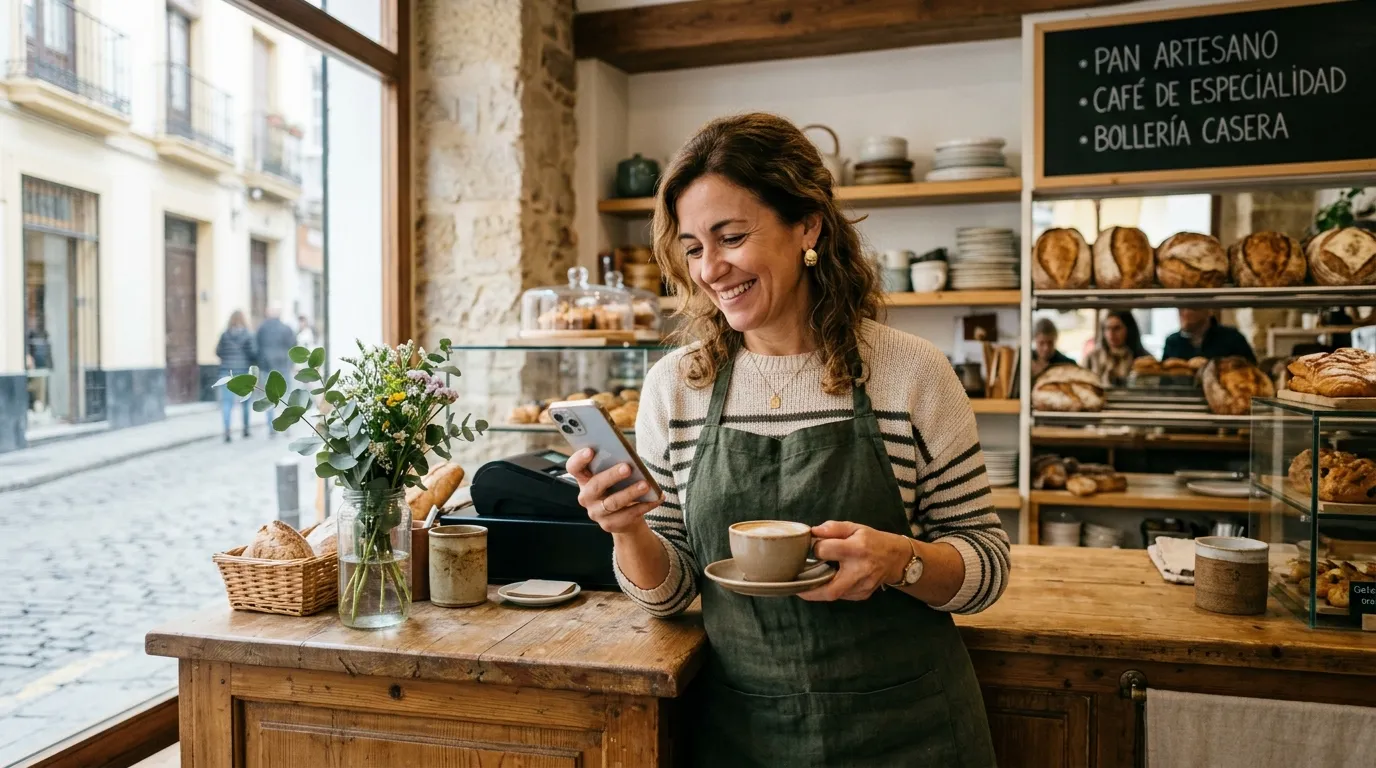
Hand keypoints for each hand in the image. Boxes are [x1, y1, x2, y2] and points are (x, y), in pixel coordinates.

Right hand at [567, 448, 662, 533]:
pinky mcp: (609, 525)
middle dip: (611, 476)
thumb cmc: (619, 487)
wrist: (625, 517)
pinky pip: (627, 516)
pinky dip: (644, 506)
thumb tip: (629, 456)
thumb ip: (615, 464)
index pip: (574, 467)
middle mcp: (586, 496)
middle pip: (595, 485)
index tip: (591, 450)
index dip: (579, 459)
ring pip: (612, 503)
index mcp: (584, 479)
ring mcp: (596, 512)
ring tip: (646, 484)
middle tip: (627, 467)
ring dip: (630, 493)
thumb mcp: (614, 475)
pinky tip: (656, 498)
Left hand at [797, 520, 911, 601]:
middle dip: (809, 589)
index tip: (813, 547)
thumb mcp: (855, 527)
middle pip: (830, 589)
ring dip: (817, 590)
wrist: (896, 558)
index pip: (826, 551)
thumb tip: (813, 531)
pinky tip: (826, 582)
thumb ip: (833, 528)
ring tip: (806, 583)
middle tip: (795, 584)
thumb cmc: (872, 540)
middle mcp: (860, 571)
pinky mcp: (863, 595)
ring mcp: (862, 586)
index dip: (815, 548)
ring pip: (834, 595)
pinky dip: (830, 590)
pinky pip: (841, 596)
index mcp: (856, 549)